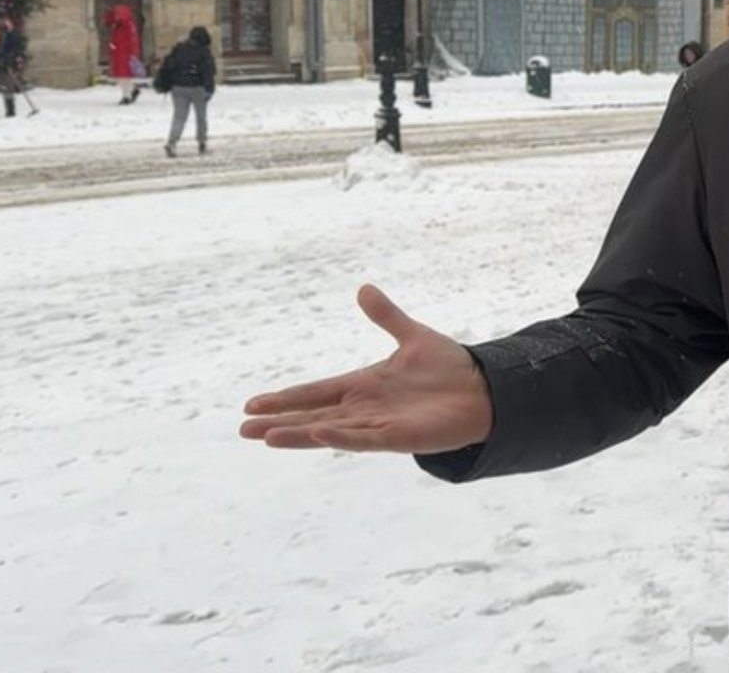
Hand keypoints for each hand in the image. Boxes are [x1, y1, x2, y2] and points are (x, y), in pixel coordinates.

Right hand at [240, 284, 492, 452]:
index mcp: (363, 386)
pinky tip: (319, 435)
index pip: (315, 393)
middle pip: (314, 416)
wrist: (484, 390)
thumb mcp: (412, 336)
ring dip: (300, 434)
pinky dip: (342, 438)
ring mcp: (379, 425)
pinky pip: (365, 439)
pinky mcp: (399, 437)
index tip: (253, 404)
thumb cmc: (449, 369)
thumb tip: (363, 289)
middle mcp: (365, 408)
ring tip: (266, 437)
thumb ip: (386, 316)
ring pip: (331, 431)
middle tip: (243, 429)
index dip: (286, 399)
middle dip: (279, 422)